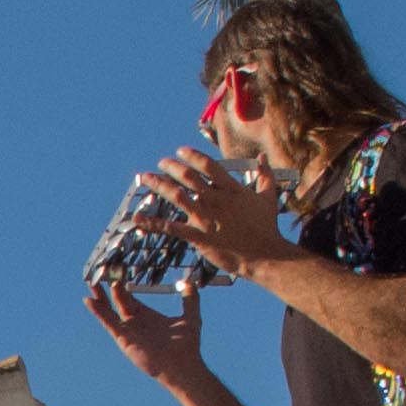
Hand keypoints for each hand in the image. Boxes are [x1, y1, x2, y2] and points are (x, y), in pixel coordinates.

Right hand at [83, 272, 209, 388]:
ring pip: (109, 311)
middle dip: (108, 289)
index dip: (122, 288)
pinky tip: (89, 301)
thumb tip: (189, 282)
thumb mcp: (191, 316)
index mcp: (147, 317)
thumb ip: (190, 298)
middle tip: (101, 273)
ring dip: (100, 298)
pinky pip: (109, 322)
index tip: (116, 273)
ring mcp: (128, 331)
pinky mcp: (124, 338)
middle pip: (117, 302)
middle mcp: (135, 323)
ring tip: (91, 283)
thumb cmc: (187, 345)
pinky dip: (98, 312)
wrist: (182, 365)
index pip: (130, 299)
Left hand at [145, 146, 290, 276]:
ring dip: (158, 185)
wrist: (264, 255)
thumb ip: (265, 174)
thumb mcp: (269, 196)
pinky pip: (171, 228)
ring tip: (145, 177)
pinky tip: (136, 219)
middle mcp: (215, 200)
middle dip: (171, 167)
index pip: (208, 166)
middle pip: (188, 177)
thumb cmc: (267, 227)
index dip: (192, 156)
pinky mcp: (199, 236)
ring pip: (176, 196)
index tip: (180, 151)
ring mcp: (206, 218)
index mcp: (231, 189)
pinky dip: (152, 223)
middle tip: (162, 162)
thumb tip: (262, 157)